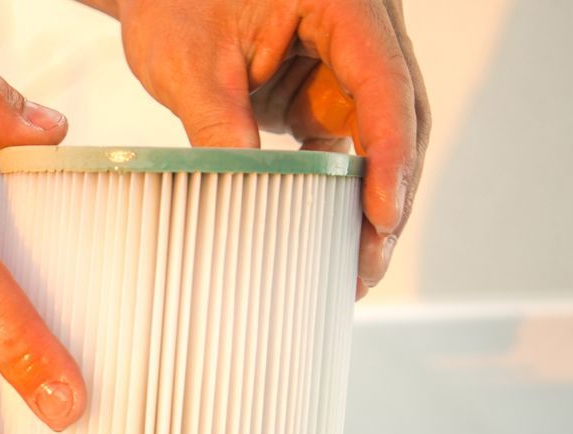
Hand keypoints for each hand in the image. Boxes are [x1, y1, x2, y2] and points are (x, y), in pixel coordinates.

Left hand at [90, 0, 429, 293]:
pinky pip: (346, 144)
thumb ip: (220, 126)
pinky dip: (340, 191)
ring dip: (368, 200)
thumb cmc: (174, 1)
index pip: (384, 81)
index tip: (381, 215)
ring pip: (379, 138)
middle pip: (398, 116)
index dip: (390, 154)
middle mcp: (361, 30)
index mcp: (344, 2)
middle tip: (368, 263)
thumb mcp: (189, 65)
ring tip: (353, 268)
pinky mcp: (323, 92)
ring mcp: (345, 63)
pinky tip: (330, 240)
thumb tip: (243, 201)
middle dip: (389, 192)